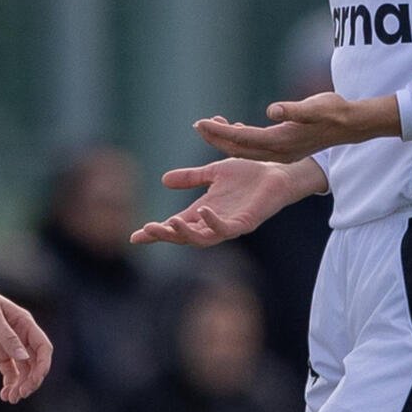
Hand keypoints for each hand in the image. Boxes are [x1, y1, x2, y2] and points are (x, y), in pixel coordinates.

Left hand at [0, 289, 52, 402]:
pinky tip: (5, 395)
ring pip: (24, 370)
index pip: (43, 347)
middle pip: (36, 363)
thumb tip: (24, 357)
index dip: (43, 365)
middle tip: (21, 394)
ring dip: (21, 385)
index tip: (35, 381)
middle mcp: (22, 336)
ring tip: (11, 398)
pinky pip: (10, 372)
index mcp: (25, 324)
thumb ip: (8, 337)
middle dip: (31, 380)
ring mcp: (10, 346)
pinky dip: (10, 384)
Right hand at [131, 157, 326, 246]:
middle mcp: (213, 222)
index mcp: (203, 212)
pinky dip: (213, 222)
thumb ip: (191, 178)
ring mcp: (229, 225)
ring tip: (170, 222)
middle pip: (184, 236)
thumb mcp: (213, 173)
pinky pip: (226, 229)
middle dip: (165, 235)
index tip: (134, 237)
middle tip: (147, 230)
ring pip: (202, 239)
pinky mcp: (245, 223)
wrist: (277, 172)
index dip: (156, 233)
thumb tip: (164, 180)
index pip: (175, 226)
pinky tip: (203, 211)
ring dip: (185, 233)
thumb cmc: (249, 175)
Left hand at [193, 94, 400, 163]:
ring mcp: (282, 152)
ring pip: (245, 149)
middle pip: (239, 147)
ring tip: (208, 126)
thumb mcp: (315, 107)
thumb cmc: (334, 111)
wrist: (351, 124)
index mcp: (281, 141)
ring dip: (226, 138)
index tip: (200, 123)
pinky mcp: (285, 148)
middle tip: (196, 125)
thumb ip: (294, 110)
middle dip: (216, 137)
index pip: (242, 139)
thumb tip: (272, 110)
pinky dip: (240, 138)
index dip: (219, 132)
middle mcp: (279, 151)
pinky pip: (255, 147)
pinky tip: (234, 128)